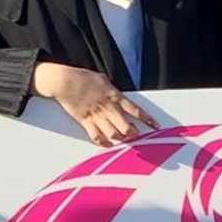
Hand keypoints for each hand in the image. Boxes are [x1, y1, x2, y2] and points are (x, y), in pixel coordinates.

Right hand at [31, 61, 156, 146]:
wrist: (65, 81)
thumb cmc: (84, 78)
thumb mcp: (105, 81)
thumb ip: (114, 92)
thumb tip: (121, 100)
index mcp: (116, 96)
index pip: (137, 111)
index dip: (148, 120)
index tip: (156, 126)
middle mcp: (108, 108)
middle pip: (126, 127)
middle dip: (133, 134)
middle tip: (136, 134)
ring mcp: (97, 116)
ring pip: (113, 134)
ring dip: (120, 139)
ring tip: (123, 139)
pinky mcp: (85, 121)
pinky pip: (96, 136)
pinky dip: (103, 143)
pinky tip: (108, 144)